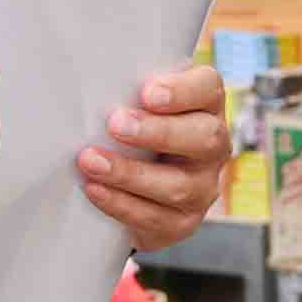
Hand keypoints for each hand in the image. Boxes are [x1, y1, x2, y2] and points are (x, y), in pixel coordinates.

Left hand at [77, 63, 229, 249]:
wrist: (134, 187)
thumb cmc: (133, 128)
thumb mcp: (136, 101)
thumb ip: (126, 88)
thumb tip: (88, 79)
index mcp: (205, 106)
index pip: (208, 89)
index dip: (182, 91)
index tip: (147, 93)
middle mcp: (213, 146)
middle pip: (204, 138)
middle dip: (158, 132)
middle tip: (116, 124)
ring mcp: (202, 188)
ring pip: (178, 185)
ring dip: (129, 173)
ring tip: (90, 161)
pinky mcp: (182, 222)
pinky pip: (156, 218)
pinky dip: (121, 204)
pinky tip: (94, 189)